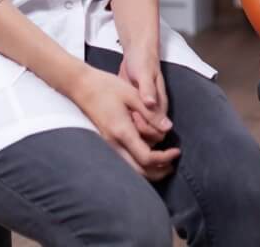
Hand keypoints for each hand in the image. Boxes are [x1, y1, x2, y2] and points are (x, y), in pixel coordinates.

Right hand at [65, 64, 178, 179]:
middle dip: (158, 171)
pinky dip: (139, 163)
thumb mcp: (133, 95)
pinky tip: (149, 154)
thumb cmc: (107, 87)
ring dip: (149, 169)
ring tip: (165, 160)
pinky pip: (124, 161)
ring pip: (131, 169)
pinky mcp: (106, 143)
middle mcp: (113, 143)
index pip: (146, 157)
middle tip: (173, 163)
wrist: (82, 87)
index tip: (177, 151)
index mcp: (122, 131)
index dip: (164, 158)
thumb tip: (168, 128)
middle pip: (139, 171)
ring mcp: (107, 145)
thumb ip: (151, 113)